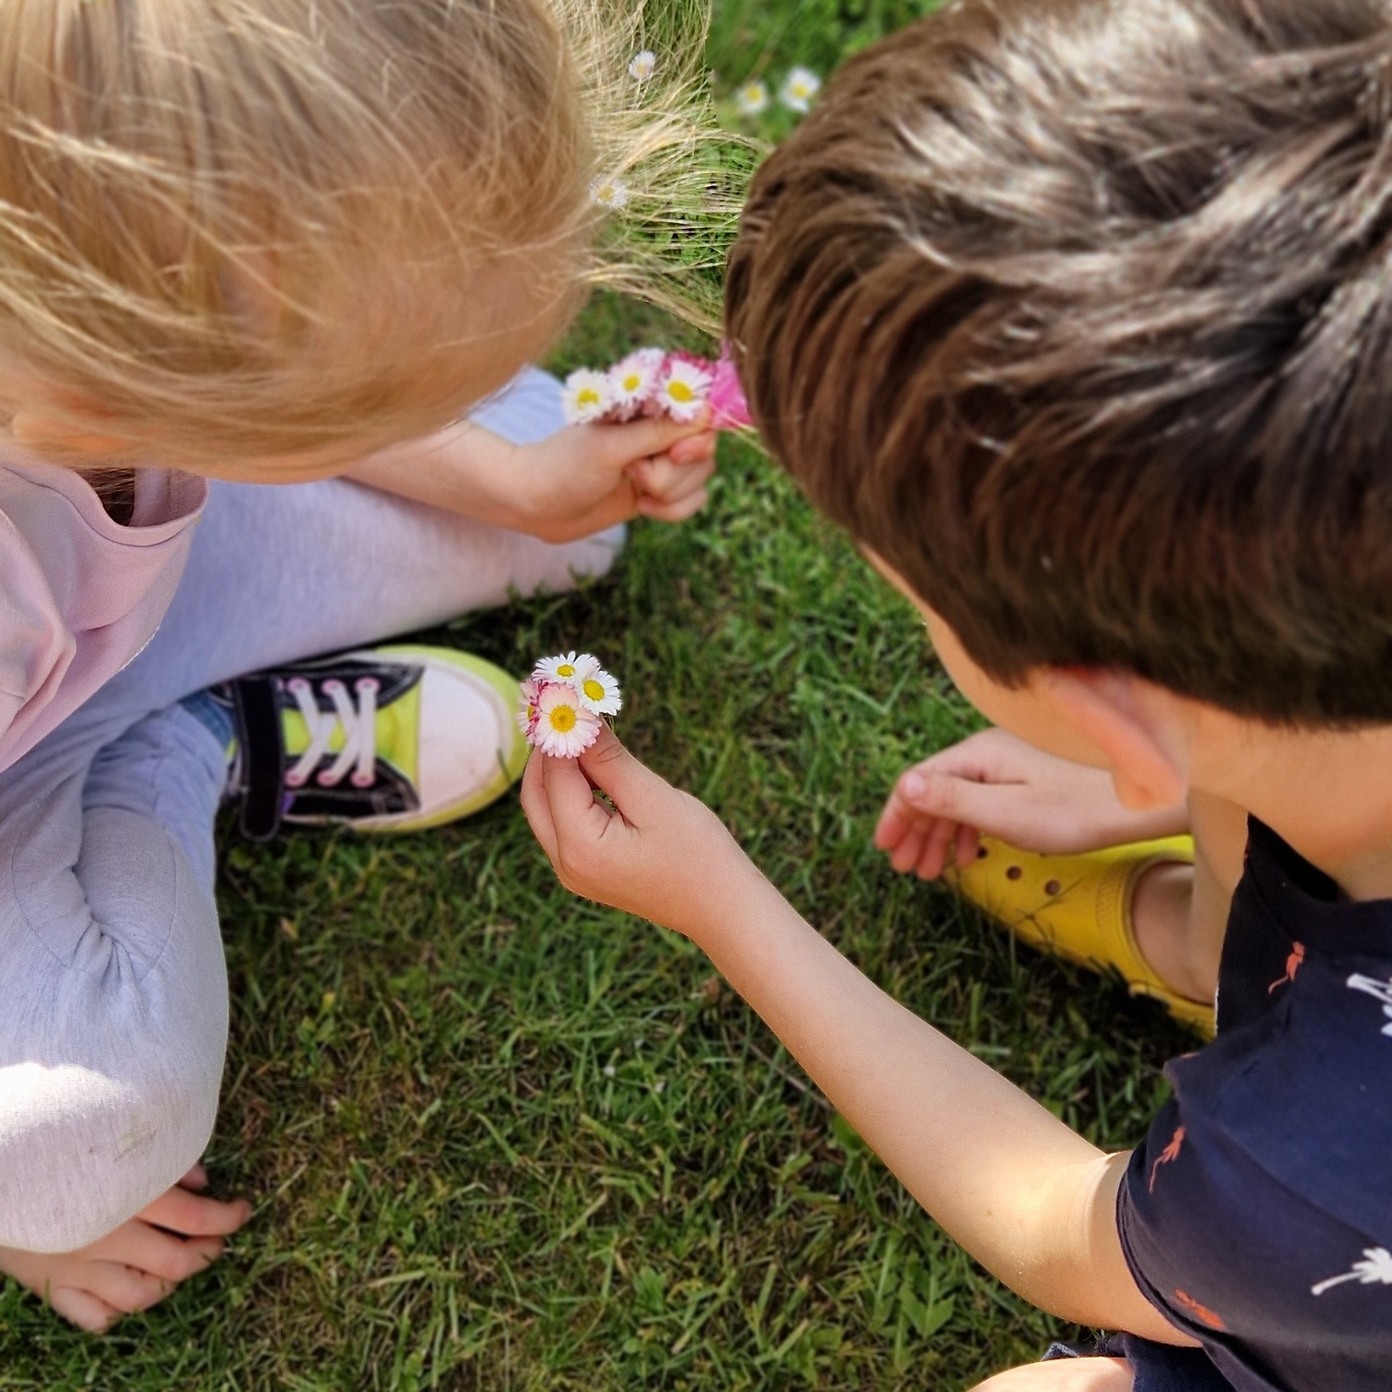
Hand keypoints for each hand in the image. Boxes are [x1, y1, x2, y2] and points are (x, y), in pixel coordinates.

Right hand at [0, 1163, 250, 1331]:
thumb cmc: (69, 1146)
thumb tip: (205, 1184)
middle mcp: (109, 1236)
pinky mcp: (53, 1285)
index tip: (243, 1211)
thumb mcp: (124, 1142)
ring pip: (141, 1297)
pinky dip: (118, 1311)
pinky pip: (94, 1316)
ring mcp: (80, 1267)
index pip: (198, 1217)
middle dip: (207, 1253)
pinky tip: (130, 1290)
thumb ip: (169, 1159)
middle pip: (177, 1262)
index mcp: (131, 1195)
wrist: (3, 1167)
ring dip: (169, 1284)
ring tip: (179, 1264)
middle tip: (217, 1241)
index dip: (229, 1217)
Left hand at [499, 415, 716, 541]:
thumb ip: (658, 431)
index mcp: (647, 404)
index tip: (675, 454)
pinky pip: (693, 500)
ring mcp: (661, 459)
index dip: (697, 437)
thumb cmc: (563, 467)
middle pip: (704, 451)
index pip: (701, 411)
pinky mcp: (660, 488)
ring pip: (700, 479)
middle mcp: (659, 428)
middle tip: (634, 473)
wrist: (535, 505)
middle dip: (673, 473)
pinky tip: (642, 508)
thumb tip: (707, 412)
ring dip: (669, 494)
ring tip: (633, 488)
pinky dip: (672, 511)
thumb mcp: (611, 448)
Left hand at [521, 728, 755, 941]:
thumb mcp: (652, 797)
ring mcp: (573, 872)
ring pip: (546, 808)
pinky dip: (572, 792)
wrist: (723, 908)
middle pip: (536, 793)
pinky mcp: (587, 872)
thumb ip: (608, 759)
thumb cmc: (697, 853)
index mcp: (579, 846)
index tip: (566, 693)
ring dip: (558, 769)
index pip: (553, 774)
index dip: (557, 731)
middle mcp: (565, 864)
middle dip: (546, 750)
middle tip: (565, 709)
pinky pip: (564, 823)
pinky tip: (596, 768)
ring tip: (584, 731)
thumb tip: (577, 718)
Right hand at [875, 727, 1188, 878]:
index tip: (885, 849)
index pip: (919, 782)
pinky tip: (970, 853)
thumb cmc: (1077, 807)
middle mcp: (987, 752)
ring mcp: (1009, 762)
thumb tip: (903, 787)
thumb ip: (955, 800)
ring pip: (959, 796)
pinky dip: (967, 827)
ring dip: (940, 833)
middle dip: (916, 831)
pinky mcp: (1028, 776)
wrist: (1145, 795)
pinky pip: (982, 798)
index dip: (897, 816)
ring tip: (931, 871)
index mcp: (976, 756)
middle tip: (905, 869)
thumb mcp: (1009, 812)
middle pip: (935, 789)